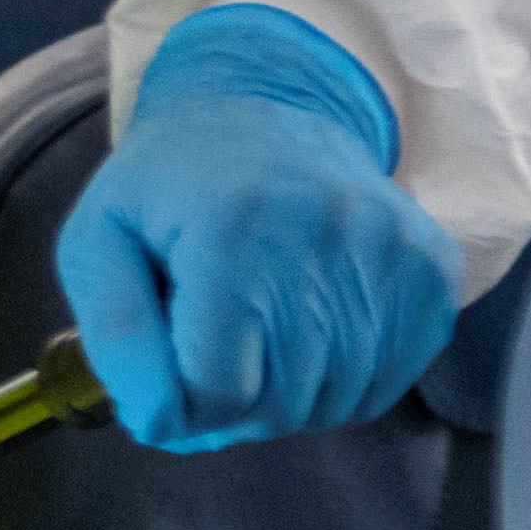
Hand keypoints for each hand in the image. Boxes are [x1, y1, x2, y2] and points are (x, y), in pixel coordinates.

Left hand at [55, 4, 462, 451]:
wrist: (269, 107)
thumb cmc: (171, 186)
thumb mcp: (99, 241)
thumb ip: (116, 337)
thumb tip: (159, 422)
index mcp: (231, 231)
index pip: (216, 390)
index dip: (182, 404)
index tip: (170, 370)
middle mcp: (324, 237)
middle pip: (279, 406)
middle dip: (234, 405)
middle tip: (212, 352)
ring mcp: (390, 253)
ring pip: (336, 403)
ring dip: (289, 397)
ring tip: (260, 331)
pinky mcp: (431, 270)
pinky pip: (387, 382)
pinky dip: (342, 379)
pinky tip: (310, 326)